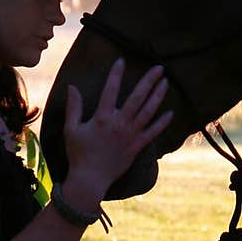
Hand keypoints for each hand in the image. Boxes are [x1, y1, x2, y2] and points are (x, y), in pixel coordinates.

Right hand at [62, 57, 172, 200]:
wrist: (90, 179)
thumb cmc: (78, 154)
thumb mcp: (71, 129)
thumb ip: (74, 107)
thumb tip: (72, 86)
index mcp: (102, 117)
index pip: (110, 90)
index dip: (116, 74)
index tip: (122, 60)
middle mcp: (119, 124)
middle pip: (137, 97)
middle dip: (149, 81)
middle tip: (159, 68)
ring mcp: (130, 135)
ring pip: (148, 112)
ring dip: (158, 96)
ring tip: (165, 83)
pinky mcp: (136, 146)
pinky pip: (152, 133)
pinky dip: (162, 123)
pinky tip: (170, 113)